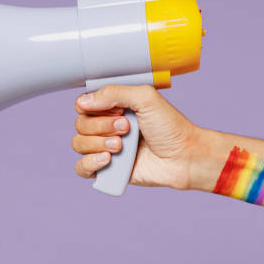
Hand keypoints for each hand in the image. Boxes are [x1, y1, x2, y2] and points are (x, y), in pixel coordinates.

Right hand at [72, 84, 213, 189]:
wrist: (184, 157)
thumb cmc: (170, 127)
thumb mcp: (146, 98)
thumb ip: (114, 93)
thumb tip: (83, 102)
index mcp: (114, 107)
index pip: (84, 104)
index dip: (94, 108)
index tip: (117, 111)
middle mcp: (107, 126)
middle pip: (80, 124)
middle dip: (101, 127)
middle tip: (126, 129)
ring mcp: (106, 148)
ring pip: (78, 144)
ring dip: (97, 144)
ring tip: (120, 147)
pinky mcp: (108, 169)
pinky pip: (82, 168)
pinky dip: (90, 163)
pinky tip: (107, 160)